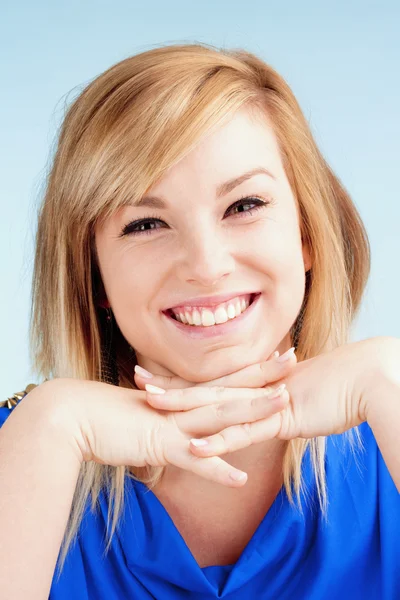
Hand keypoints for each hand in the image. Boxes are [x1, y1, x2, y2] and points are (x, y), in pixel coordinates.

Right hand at [50, 376, 289, 487]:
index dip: (252, 368)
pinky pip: (194, 461)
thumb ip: (170, 418)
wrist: (75, 416)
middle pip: (231, 388)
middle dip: (264, 375)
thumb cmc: (108, 416)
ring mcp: (175, 425)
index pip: (224, 379)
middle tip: (295, 357)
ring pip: (221, 416)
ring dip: (253, 410)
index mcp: (183, 399)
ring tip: (283, 403)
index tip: (277, 353)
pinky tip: (240, 478)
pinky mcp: (160, 445)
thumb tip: (184, 426)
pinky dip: (217, 469)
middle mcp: (184, 407)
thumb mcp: (147, 415)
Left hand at [137, 340, 380, 459]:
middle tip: (137, 378)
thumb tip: (272, 406)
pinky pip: (243, 434)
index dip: (185, 379)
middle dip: (170, 384)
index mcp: (257, 384)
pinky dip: (217, 440)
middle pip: (204, 388)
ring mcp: (264, 404)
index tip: (159, 375)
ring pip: (215, 406)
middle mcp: (254, 390)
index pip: (213, 382)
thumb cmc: (337, 388)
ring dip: (183, 406)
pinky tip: (193, 446)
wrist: (363, 379)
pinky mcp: (279, 420)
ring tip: (151, 404)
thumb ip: (280, 404)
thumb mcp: (301, 397)